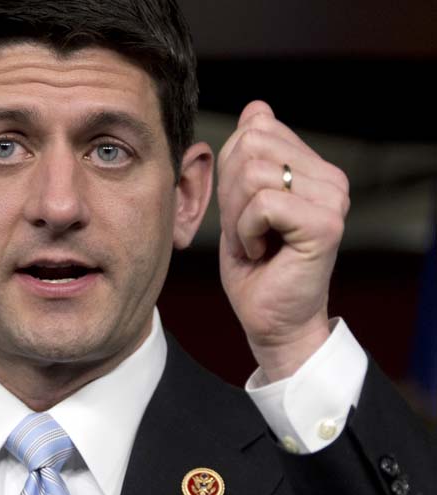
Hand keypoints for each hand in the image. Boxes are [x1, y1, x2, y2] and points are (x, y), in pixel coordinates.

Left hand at [217, 101, 349, 380]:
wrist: (270, 319)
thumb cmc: (254, 265)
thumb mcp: (239, 201)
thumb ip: (249, 155)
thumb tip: (257, 107)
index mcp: (313, 167)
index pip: (254, 131)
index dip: (231, 174)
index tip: (245, 213)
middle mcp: (330, 177)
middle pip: (250, 146)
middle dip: (231, 195)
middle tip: (248, 231)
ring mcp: (333, 199)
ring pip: (253, 173)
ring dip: (237, 217)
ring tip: (256, 242)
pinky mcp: (325, 223)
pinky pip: (262, 204)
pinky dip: (246, 232)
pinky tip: (262, 252)